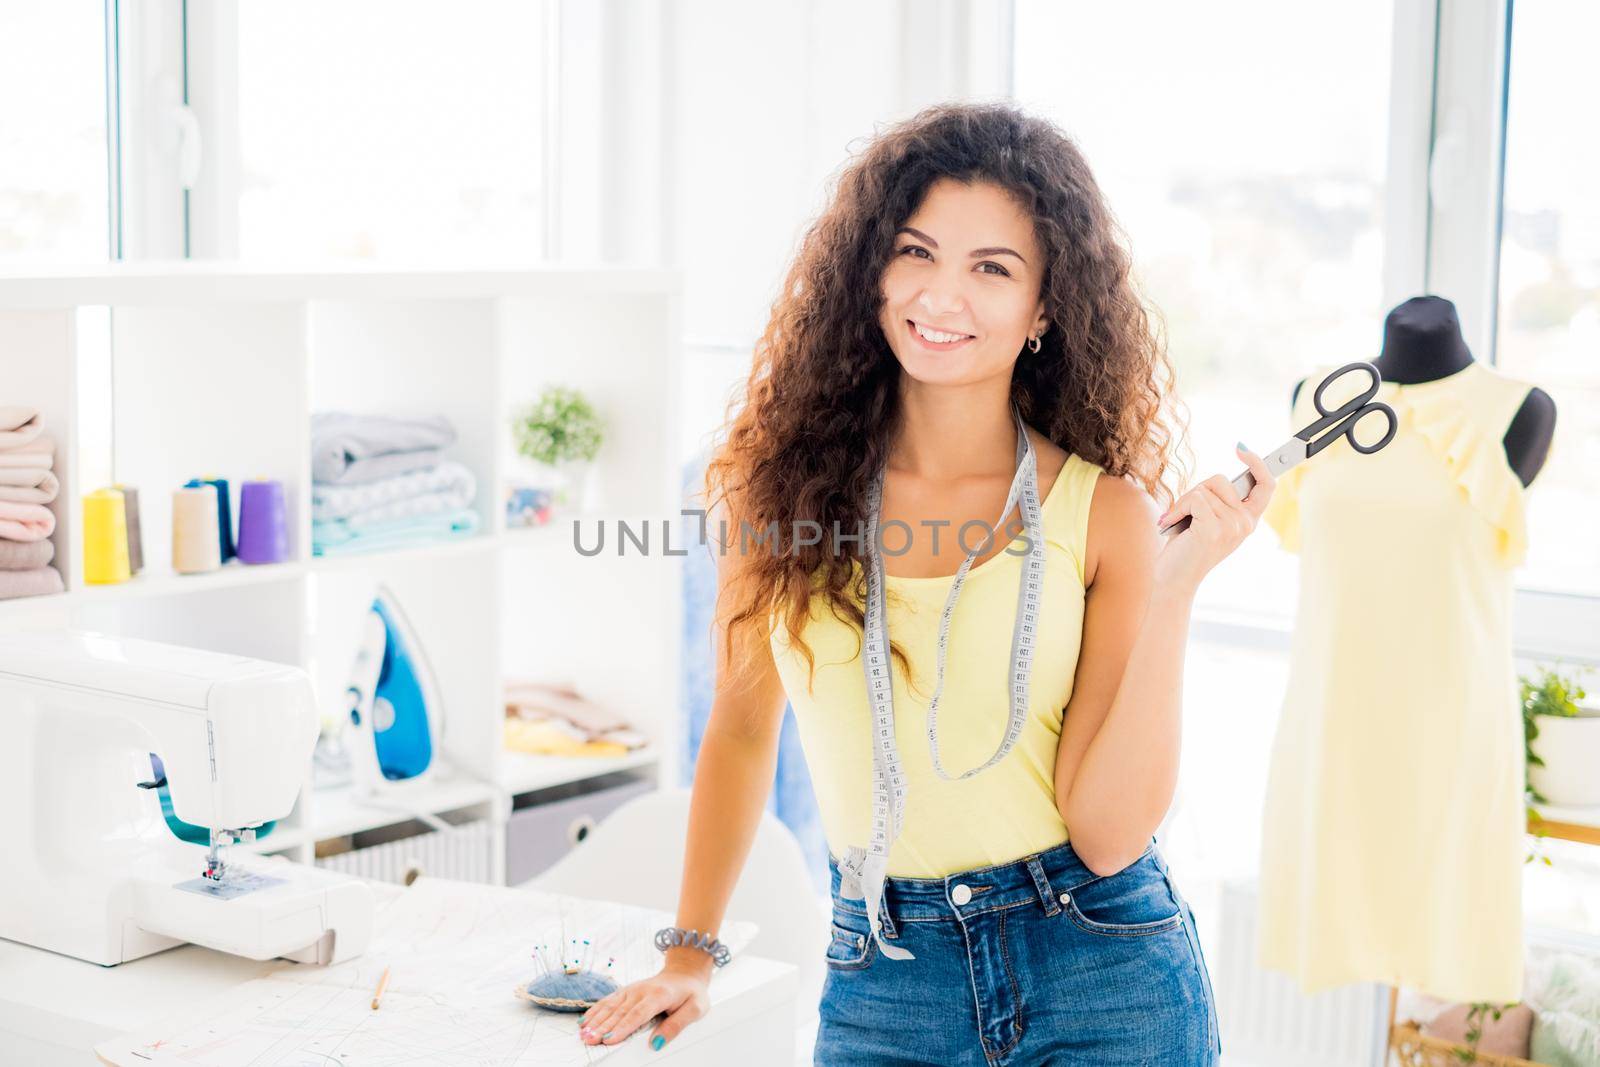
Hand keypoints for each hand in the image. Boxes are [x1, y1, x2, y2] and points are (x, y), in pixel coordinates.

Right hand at [578, 956, 710, 1051]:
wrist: (685, 972)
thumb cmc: (691, 993)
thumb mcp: (695, 1009)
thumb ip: (676, 1026)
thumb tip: (657, 1043)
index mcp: (659, 995)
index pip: (637, 1014)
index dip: (623, 1028)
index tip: (610, 1039)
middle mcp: (642, 990)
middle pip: (619, 1012)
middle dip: (603, 1027)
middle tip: (589, 1040)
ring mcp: (632, 989)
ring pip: (611, 1006)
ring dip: (596, 1020)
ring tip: (583, 1033)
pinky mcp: (627, 991)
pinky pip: (609, 1001)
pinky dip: (596, 1010)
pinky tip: (585, 1020)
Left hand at [1152, 442, 1274, 594]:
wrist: (1174, 579)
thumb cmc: (1186, 548)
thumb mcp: (1208, 521)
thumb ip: (1219, 502)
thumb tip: (1220, 479)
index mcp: (1248, 520)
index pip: (1266, 485)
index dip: (1258, 464)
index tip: (1242, 449)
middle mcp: (1245, 523)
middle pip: (1221, 479)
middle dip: (1196, 491)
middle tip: (1186, 515)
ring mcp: (1232, 526)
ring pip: (1204, 489)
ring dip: (1183, 503)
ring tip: (1180, 524)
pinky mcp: (1214, 528)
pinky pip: (1195, 498)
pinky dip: (1178, 508)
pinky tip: (1174, 525)